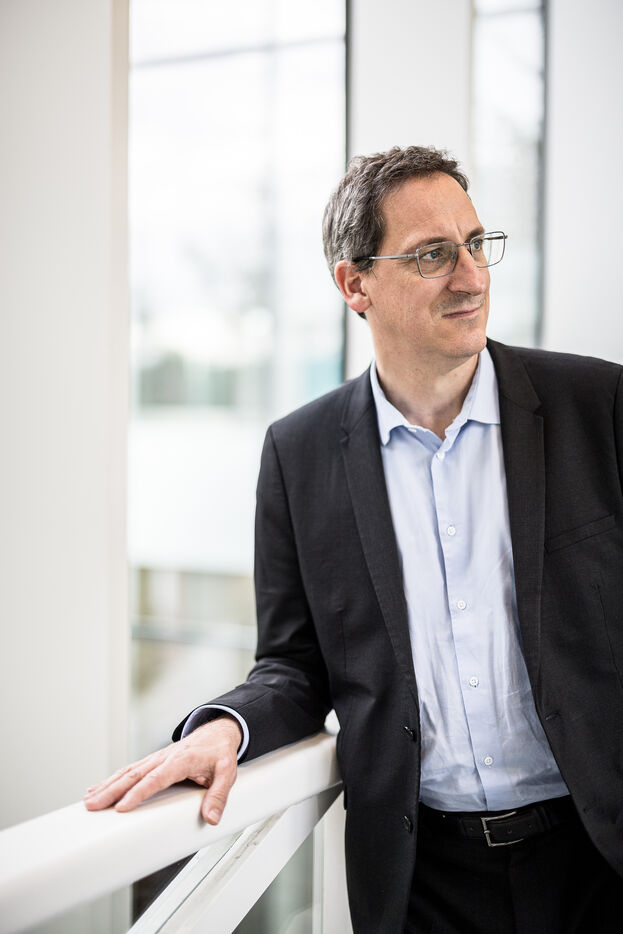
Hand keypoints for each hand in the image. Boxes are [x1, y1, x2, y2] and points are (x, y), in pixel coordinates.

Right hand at [83, 717, 241, 823]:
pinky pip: (129, 770)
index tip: (122, 808)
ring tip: (88, 800)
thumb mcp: (227, 772)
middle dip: (111, 791)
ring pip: (127, 772)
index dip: (138, 793)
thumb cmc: (220, 752)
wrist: (218, 731)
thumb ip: (219, 795)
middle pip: (133, 775)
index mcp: (180, 760)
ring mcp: (156, 758)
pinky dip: (112, 779)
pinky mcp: (153, 761)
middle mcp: (164, 757)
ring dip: (107, 785)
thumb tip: (211, 817)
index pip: (155, 779)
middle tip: (92, 806)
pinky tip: (98, 788)